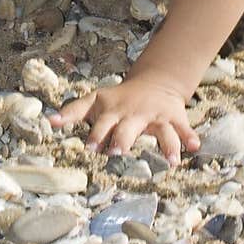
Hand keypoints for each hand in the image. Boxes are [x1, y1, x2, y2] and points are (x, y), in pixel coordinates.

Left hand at [47, 71, 199, 166]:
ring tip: (171, 162)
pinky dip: (189, 137)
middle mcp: (134, 114)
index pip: (102, 123)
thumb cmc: (117, 98)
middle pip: (128, 128)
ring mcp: (155, 116)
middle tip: (117, 152)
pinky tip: (195, 147)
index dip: (96, 134)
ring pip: (162, 131)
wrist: (154, 81)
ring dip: (166, 145)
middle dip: (123, 139)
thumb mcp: (94, 100)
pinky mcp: (173, 117)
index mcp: (114, 111)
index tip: (90, 147)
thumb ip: (73, 111)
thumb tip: (49, 121)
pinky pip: (183, 128)